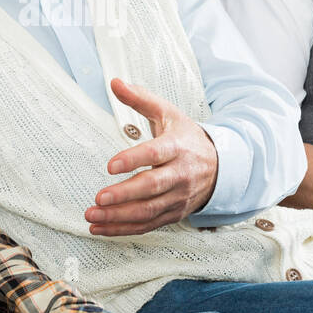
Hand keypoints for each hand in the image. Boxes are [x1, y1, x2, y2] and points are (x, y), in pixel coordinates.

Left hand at [84, 78, 217, 236]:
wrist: (219, 167)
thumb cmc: (186, 138)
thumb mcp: (167, 113)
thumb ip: (140, 99)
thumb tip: (115, 82)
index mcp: (177, 147)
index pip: (155, 154)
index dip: (133, 160)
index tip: (110, 165)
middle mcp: (179, 175)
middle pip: (152, 187)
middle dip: (125, 195)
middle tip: (100, 197)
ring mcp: (177, 197)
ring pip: (148, 211)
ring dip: (119, 217)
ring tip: (93, 215)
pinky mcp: (172, 214)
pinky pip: (147, 225)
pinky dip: (122, 229)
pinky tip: (100, 228)